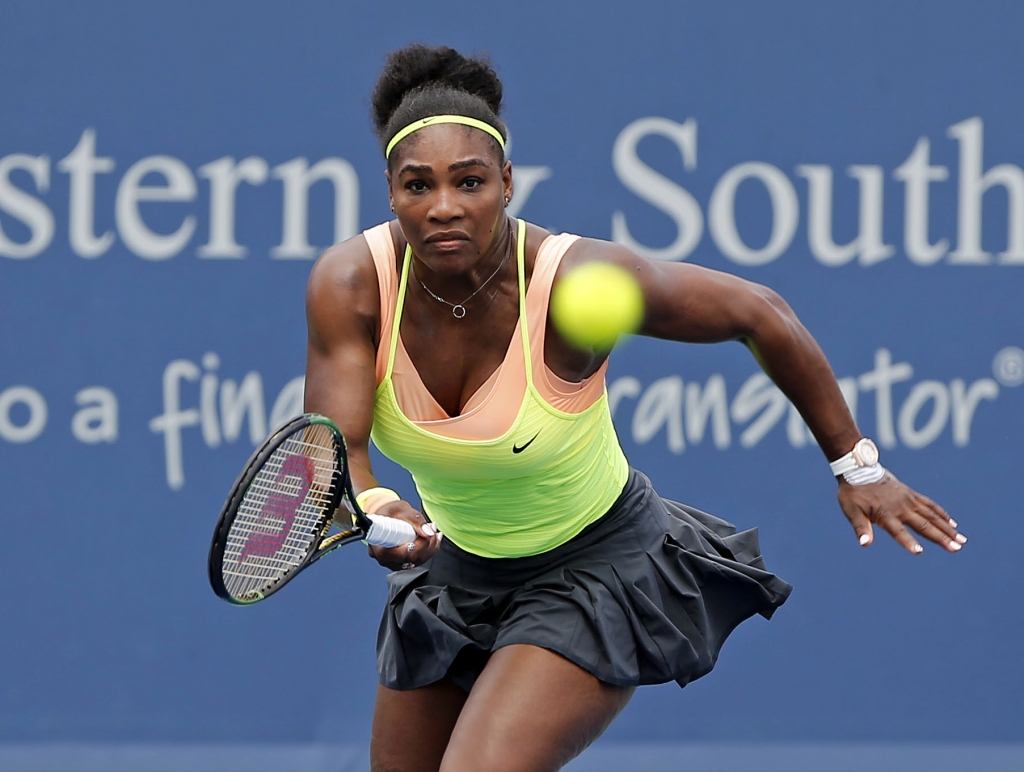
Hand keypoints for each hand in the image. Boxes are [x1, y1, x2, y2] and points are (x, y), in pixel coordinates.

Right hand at [366, 499, 442, 569]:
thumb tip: (428, 533)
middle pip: (410, 558)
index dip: (415, 546)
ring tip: (432, 528)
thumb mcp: (401, 510)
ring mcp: (395, 563)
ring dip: (430, 544)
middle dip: (426, 542)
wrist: (389, 516)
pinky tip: (433, 537)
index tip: (424, 533)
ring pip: (418, 560)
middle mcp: (385, 559)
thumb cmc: (390, 513)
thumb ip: (415, 520)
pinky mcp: (404, 563)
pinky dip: (430, 548)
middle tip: (431, 526)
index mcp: (378, 546)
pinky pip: (421, 559)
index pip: (398, 554)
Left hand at [837, 470, 966, 553]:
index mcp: (886, 514)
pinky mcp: (912, 494)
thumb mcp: (852, 511)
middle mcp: (901, 507)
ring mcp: (909, 500)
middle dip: (940, 538)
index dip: (908, 542)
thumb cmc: (853, 494)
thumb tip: (865, 544)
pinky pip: (930, 505)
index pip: (898, 531)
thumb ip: (860, 528)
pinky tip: (952, 524)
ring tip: (961, 540)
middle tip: (956, 549)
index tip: (919, 552)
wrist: (859, 469)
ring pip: (932, 516)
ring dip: (947, 528)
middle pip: (924, 525)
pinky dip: (942, 514)